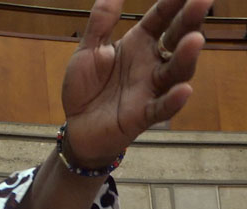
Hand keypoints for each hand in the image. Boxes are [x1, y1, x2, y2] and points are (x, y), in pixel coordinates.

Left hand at [61, 0, 211, 166]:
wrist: (77, 125)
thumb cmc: (86, 87)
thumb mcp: (88, 51)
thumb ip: (101, 23)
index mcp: (138, 44)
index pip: (161, 19)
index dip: (173, 2)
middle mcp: (150, 64)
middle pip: (176, 40)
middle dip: (190, 21)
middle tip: (202, 1)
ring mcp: (149, 89)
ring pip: (175, 72)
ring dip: (186, 57)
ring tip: (195, 40)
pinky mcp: (143, 115)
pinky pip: (162, 108)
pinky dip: (173, 100)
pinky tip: (183, 90)